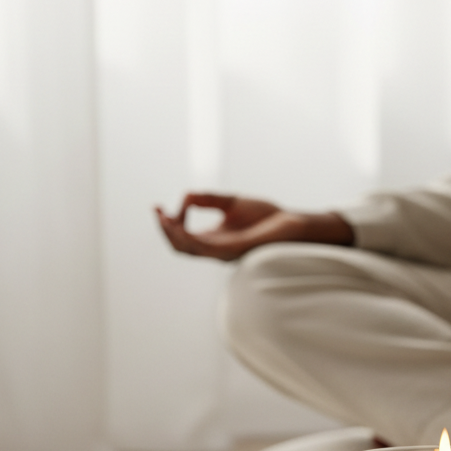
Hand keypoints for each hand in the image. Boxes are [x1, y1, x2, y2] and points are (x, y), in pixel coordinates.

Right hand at [155, 193, 352, 260]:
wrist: (293, 223)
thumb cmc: (267, 215)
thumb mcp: (230, 202)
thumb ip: (207, 199)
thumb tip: (184, 197)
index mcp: (215, 240)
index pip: (183, 238)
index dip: (167, 224)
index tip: (158, 207)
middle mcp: (216, 250)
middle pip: (180, 247)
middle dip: (165, 230)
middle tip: (157, 212)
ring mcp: (224, 253)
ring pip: (189, 249)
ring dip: (173, 234)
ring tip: (164, 217)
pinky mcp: (234, 250)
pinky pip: (205, 247)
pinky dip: (190, 236)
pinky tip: (183, 223)